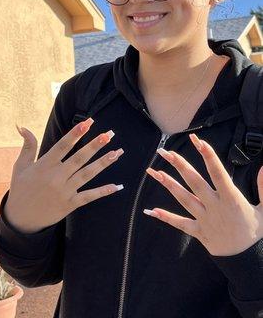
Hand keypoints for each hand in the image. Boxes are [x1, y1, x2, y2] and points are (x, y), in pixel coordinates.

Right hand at [4, 118, 123, 233]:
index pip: (63, 146)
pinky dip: (102, 192)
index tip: (88, 122)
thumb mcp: (20, 167)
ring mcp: (64, 191)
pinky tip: (116, 186)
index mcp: (44, 165)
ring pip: (87, 174)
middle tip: (109, 134)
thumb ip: (27, 146)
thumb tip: (22, 126)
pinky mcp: (69, 205)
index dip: (76, 134)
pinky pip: (88, 196)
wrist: (20, 220)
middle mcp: (56, 177)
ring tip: (117, 152)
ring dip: (103, 163)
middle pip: (79, 158)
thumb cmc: (21, 189)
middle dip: (95, 145)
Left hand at [144, 133, 262, 255]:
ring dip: (169, 184)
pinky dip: (166, 217)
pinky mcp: (199, 232)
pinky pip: (180, 224)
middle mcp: (215, 207)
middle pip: (195, 182)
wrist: (249, 261)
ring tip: (155, 171)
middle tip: (165, 151)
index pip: (218, 173)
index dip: (208, 156)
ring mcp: (205, 220)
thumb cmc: (256, 234)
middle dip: (180, 165)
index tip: (198, 141)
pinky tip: (151, 211)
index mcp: (232, 199)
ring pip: (184, 199)